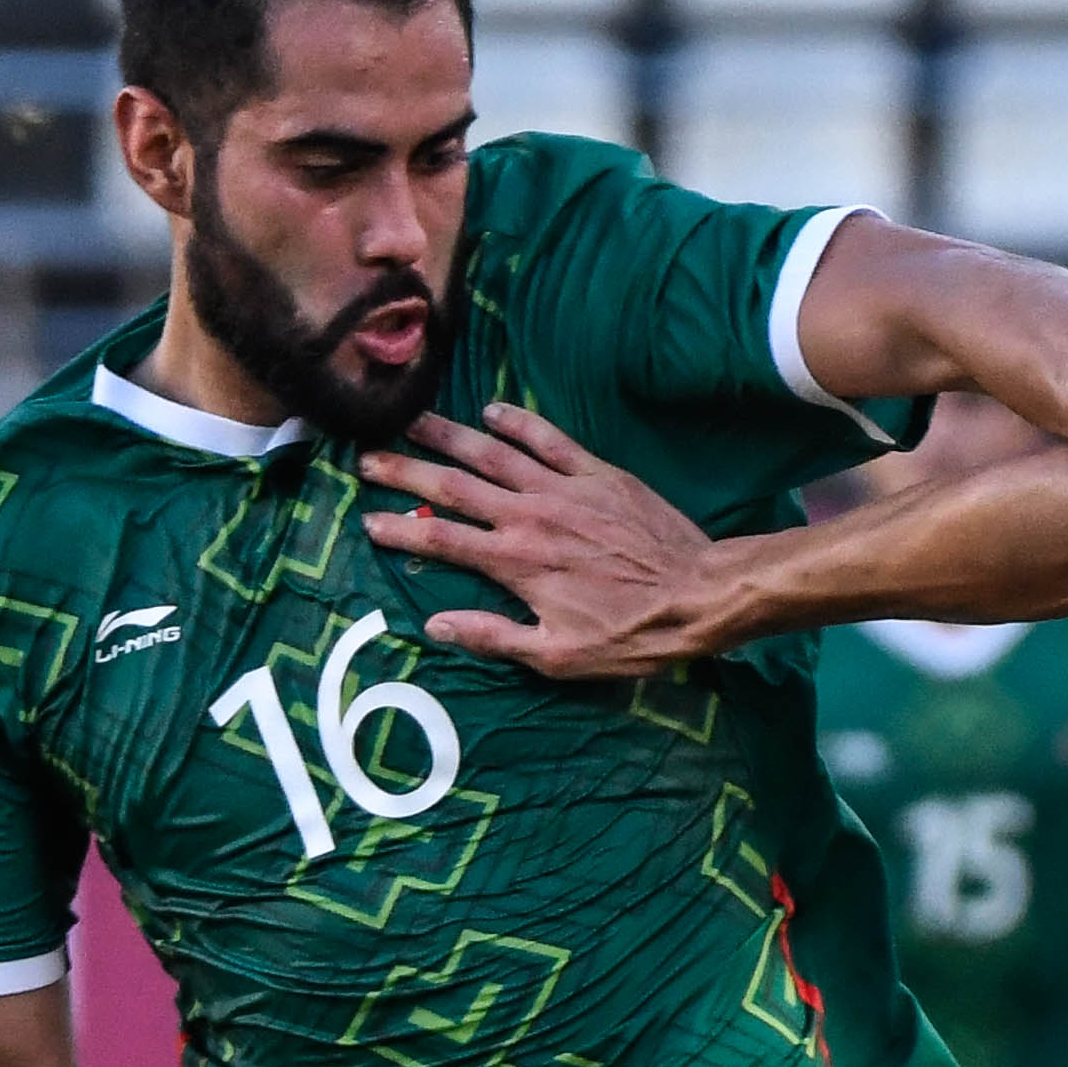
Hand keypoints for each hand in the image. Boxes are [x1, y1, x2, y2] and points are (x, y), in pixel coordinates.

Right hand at [364, 405, 732, 681]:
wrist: (700, 594)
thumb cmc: (632, 635)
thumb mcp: (558, 656)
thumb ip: (494, 637)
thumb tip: (437, 625)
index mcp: (515, 562)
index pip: (441, 540)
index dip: (399, 529)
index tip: (368, 520)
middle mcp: (529, 516)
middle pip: (453, 486)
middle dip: (405, 471)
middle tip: (367, 457)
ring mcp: (563, 488)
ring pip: (492, 452)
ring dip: (447, 434)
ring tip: (410, 418)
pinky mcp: (596, 473)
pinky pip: (548, 438)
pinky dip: (518, 421)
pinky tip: (491, 410)